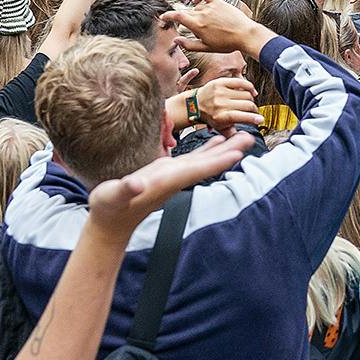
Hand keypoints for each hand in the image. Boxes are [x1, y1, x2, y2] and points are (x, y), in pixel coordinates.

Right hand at [85, 131, 254, 239]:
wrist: (110, 223)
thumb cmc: (109, 208)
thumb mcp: (112, 197)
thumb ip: (124, 190)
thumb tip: (135, 184)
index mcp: (166, 182)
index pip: (196, 171)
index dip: (216, 162)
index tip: (237, 155)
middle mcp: (175, 179)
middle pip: (207, 164)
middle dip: (229, 152)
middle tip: (249, 138)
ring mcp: (173, 176)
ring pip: (204, 160)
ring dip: (224, 149)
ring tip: (242, 136)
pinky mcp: (168, 173)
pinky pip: (194, 158)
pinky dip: (208, 149)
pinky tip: (218, 140)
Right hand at [168, 0, 268, 55]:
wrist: (245, 35)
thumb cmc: (227, 44)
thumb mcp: (206, 48)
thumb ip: (189, 44)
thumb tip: (176, 41)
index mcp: (196, 25)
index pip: (176, 16)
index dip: (167, 16)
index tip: (162, 18)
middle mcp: (201, 13)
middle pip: (185, 13)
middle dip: (180, 18)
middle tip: (182, 25)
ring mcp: (210, 6)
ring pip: (195, 8)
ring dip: (193, 14)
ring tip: (201, 24)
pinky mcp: (218, 2)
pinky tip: (197, 1)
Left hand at [193, 76, 262, 131]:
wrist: (195, 104)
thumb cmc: (210, 117)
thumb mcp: (220, 128)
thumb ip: (233, 134)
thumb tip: (246, 138)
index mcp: (221, 116)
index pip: (242, 116)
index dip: (253, 118)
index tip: (261, 120)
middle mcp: (221, 104)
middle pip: (248, 105)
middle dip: (254, 110)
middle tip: (254, 112)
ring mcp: (221, 92)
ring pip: (246, 94)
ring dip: (251, 100)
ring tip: (249, 103)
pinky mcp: (221, 82)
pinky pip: (241, 83)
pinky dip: (249, 87)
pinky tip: (252, 92)